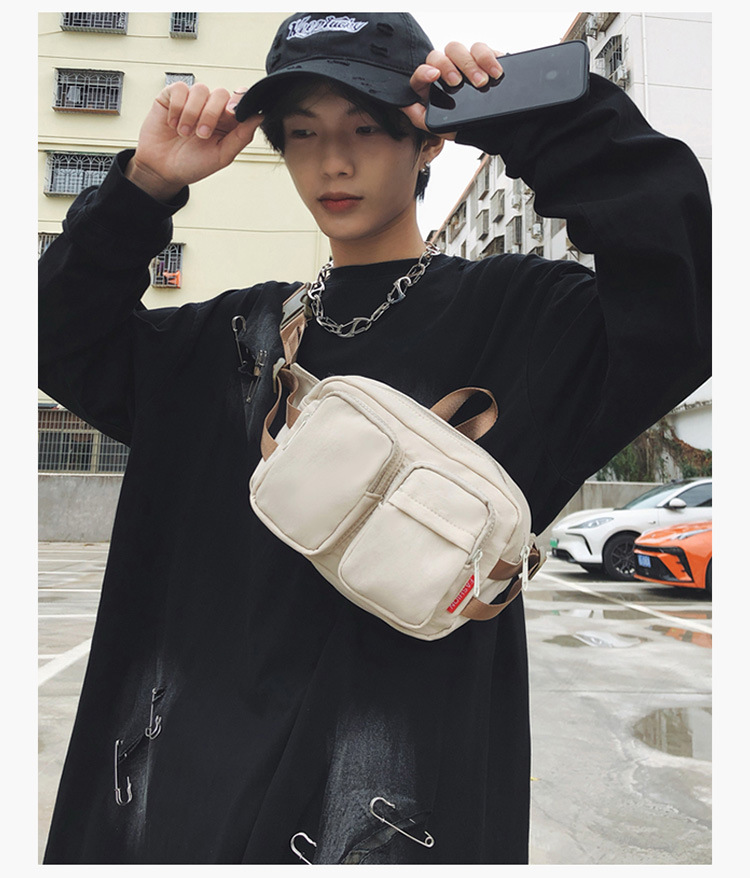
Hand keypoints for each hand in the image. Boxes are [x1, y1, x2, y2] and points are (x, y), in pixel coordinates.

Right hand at [125, 82, 262, 199]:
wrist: (162, 170)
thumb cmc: (193, 164)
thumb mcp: (222, 156)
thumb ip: (242, 136)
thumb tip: (260, 117)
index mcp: (228, 121)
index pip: (239, 100)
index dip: (238, 102)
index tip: (232, 113)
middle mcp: (211, 107)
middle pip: (220, 94)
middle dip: (211, 115)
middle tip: (201, 135)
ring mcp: (192, 100)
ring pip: (200, 90)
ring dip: (192, 114)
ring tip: (184, 133)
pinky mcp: (171, 96)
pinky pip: (179, 89)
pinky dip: (177, 108)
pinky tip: (173, 124)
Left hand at [401, 42, 502, 136]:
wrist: (491, 130)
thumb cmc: (462, 128)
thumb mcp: (438, 127)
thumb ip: (420, 117)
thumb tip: (404, 105)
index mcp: (432, 84)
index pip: (422, 72)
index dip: (424, 71)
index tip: (434, 76)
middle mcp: (447, 69)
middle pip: (440, 55)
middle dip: (449, 67)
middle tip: (458, 82)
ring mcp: (465, 62)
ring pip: (460, 49)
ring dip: (471, 64)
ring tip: (481, 82)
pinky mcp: (484, 59)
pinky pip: (483, 49)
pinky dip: (489, 59)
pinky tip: (495, 73)